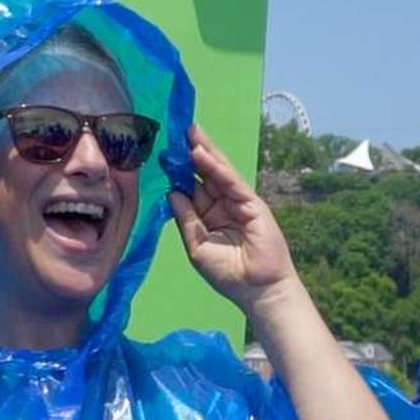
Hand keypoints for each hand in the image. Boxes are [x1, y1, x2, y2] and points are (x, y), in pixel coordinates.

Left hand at [168, 125, 300, 314]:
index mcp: (209, 216)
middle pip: (206, 173)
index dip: (179, 171)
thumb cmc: (228, 274)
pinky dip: (216, 168)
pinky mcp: (253, 204)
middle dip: (193, 152)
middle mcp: (224, 205)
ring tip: (188, 132)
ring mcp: (239, 203)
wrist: (257, 290)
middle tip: (178, 129)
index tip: (163, 153)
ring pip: (219, 172)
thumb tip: (172, 193)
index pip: (193, 187)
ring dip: (204, 151)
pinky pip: (232, 182)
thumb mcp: (197, 245)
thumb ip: (187, 219)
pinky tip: (201, 153)